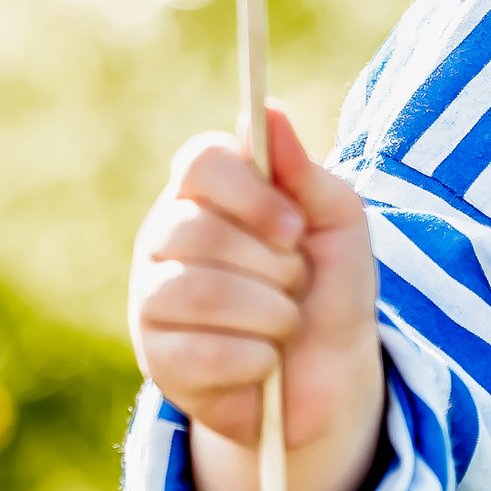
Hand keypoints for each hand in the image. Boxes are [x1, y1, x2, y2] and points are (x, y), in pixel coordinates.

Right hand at [128, 106, 385, 490]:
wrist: (328, 381)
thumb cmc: (330, 289)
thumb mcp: (338, 227)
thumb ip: (306, 173)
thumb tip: (269, 109)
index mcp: (206, 194)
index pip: (201, 161)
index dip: (251, 193)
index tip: (294, 228)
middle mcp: (165, 238)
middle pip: (199, 231)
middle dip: (272, 267)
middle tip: (295, 284)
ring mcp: (151, 300)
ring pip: (198, 292)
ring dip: (269, 314)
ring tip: (285, 324)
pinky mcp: (155, 362)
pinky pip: (200, 354)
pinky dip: (255, 361)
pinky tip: (264, 363)